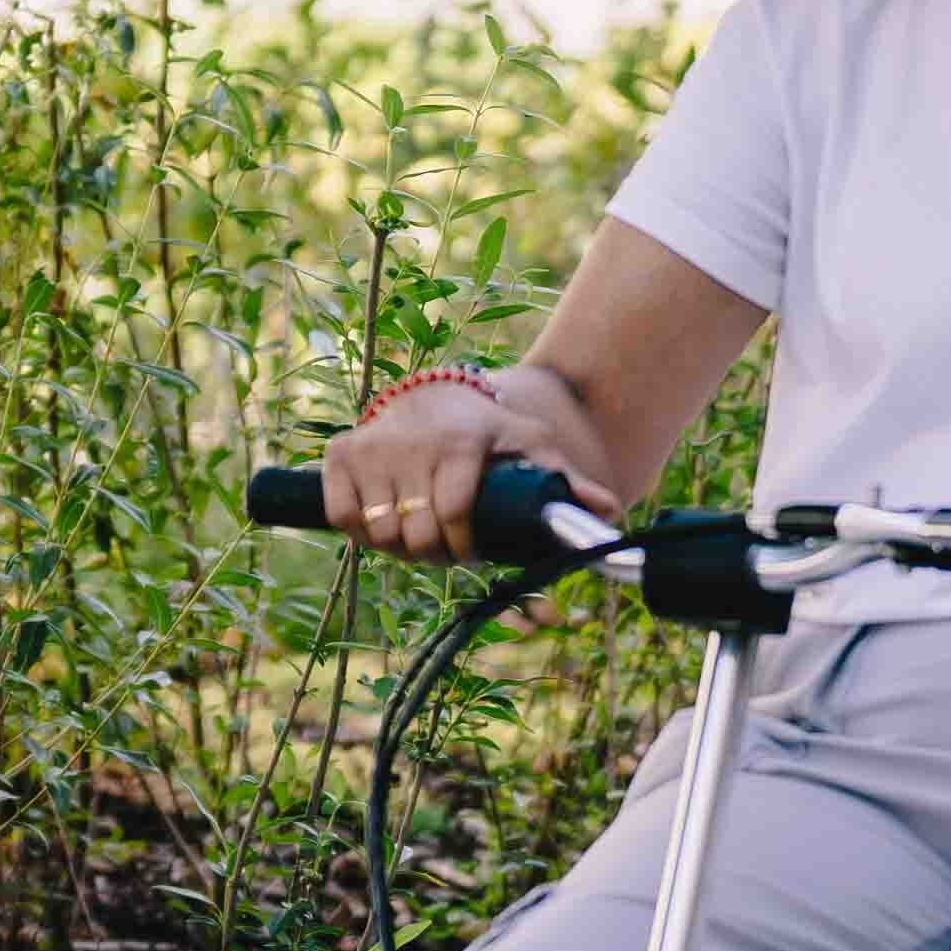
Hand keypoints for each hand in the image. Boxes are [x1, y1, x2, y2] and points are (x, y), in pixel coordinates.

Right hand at [322, 373, 565, 565]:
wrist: (437, 398)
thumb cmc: (491, 435)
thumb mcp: (532, 449)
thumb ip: (568, 482)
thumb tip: (609, 513)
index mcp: (460, 444)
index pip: (454, 514)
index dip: (462, 546)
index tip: (470, 551)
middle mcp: (412, 443)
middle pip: (415, 534)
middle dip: (432, 551)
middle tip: (445, 543)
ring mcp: (372, 447)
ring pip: (379, 532)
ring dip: (398, 545)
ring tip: (418, 530)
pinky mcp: (341, 453)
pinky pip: (342, 517)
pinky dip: (360, 530)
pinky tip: (384, 520)